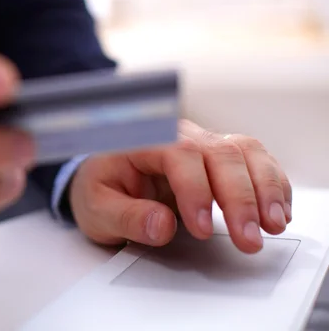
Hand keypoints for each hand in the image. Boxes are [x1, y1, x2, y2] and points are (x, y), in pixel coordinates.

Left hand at [69, 120, 291, 253]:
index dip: (196, 190)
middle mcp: (178, 135)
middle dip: (240, 197)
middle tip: (248, 238)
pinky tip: (277, 210)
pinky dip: (271, 184)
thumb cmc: (98, 188)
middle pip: (219, 152)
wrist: (103, 176)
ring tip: (273, 225)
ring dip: (265, 188)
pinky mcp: (218, 159)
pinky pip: (254, 160)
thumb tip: (163, 226)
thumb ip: (126, 217)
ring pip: (244, 151)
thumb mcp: (96, 208)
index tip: (202, 227)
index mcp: (144, 140)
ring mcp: (201, 143)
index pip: (179, 155)